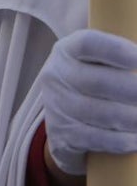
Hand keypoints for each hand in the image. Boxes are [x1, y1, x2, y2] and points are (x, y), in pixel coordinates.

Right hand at [39, 28, 136, 174]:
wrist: (65, 116)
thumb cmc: (94, 79)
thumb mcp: (99, 60)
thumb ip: (123, 58)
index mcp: (68, 50)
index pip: (88, 44)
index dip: (116, 51)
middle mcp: (56, 76)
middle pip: (98, 82)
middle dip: (133, 91)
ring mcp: (57, 106)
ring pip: (100, 113)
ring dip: (132, 119)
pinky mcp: (62, 134)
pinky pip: (95, 138)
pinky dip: (122, 140)